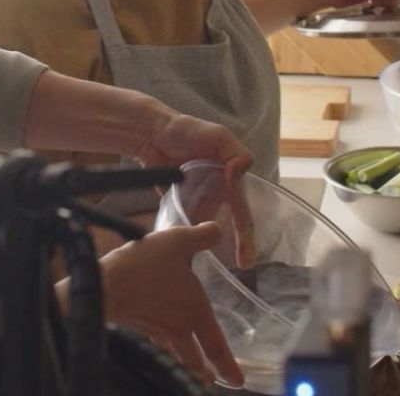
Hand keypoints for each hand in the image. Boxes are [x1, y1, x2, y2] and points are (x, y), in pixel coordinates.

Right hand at [97, 221, 244, 386]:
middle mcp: (176, 327)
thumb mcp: (178, 241)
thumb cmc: (144, 266)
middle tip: (212, 382)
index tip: (238, 382)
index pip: (216, 346)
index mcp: (194, 312)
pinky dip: (162, 345)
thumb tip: (218, 231)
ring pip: (174, 352)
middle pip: (193, 359)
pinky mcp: (135, 324)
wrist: (102, 284)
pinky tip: (158, 338)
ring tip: (191, 368)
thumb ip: (202, 236)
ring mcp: (154, 329)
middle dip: (204, 373)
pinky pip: (155, 340)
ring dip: (185, 362)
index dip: (228, 366)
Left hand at [133, 113, 255, 267]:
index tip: (247, 256)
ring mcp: (201, 198)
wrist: (152, 134)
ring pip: (213, 226)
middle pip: (233, 222)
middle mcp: (220, 190)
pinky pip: (190, 222)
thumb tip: (239, 172)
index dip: (246, 233)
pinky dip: (193, 236)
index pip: (243, 209)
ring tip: (223, 268)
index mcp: (232, 178)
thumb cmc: (187, 130)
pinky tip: (193, 256)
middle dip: (240, 245)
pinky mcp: (182, 202)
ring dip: (218, 246)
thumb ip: (234, 153)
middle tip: (244, 266)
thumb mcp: (217, 135)